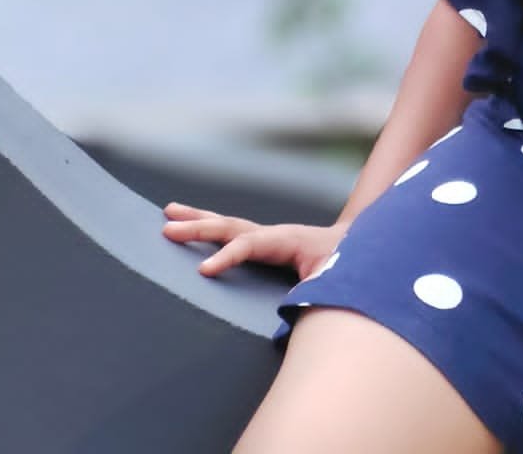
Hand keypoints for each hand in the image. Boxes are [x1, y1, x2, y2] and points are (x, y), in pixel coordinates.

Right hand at [161, 202, 347, 281]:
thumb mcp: (332, 279)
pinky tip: (190, 225)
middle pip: (230, 227)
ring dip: (197, 219)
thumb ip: (312, 292)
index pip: (249, 245)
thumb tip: (292, 309)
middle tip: (167, 229)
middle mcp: (271, 233)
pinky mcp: (263, 242)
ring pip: (226, 224)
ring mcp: (266, 235)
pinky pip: (231, 233)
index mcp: (285, 241)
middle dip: (198, 228)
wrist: (355, 243)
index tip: (202, 271)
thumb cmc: (344, 263)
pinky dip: (208, 227)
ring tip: (167, 213)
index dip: (226, 256)